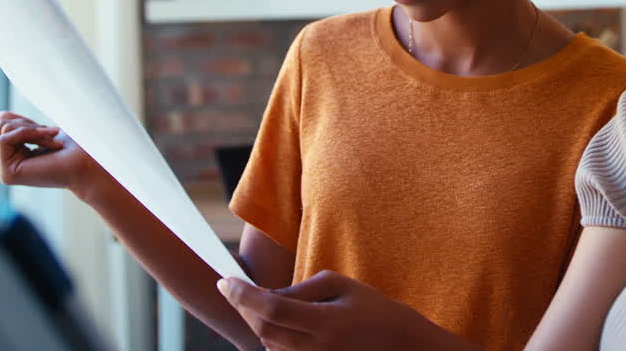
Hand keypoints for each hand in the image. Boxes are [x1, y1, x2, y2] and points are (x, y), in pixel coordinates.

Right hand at [0, 111, 103, 195]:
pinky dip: (29, 134)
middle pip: (1, 127)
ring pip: (3, 130)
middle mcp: (9, 166)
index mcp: (17, 157)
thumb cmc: (74, 146)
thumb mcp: (42, 130)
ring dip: (33, 130)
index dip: (27, 122)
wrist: (88, 161)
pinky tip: (51, 144)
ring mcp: (7, 172)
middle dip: (29, 125)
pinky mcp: (8, 174)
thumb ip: (21, 125)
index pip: (5, 126)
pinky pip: (4, 139)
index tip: (51, 131)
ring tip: (54, 140)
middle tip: (54, 134)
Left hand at [217, 270, 473, 350]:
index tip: (223, 280)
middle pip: (263, 331)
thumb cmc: (374, 310)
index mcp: (327, 324)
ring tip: (258, 303)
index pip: (271, 309)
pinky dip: (272, 340)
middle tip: (233, 289)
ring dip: (257, 324)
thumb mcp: (341, 286)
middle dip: (244, 308)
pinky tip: (277, 325)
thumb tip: (267, 295)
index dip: (242, 295)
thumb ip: (301, 289)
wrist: (403, 348)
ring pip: (268, 347)